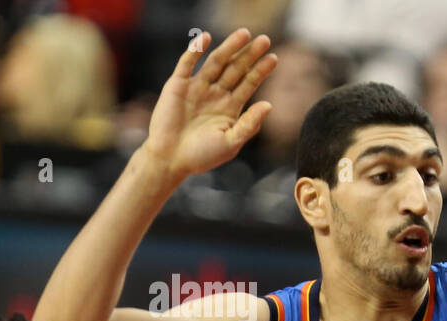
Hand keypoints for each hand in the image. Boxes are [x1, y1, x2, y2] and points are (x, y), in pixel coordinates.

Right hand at [142, 29, 276, 183]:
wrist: (171, 160)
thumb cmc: (203, 155)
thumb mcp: (231, 142)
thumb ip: (249, 124)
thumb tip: (269, 105)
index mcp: (231, 107)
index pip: (249, 83)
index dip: (261, 71)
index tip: (274, 58)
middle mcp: (216, 94)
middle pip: (236, 69)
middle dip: (250, 55)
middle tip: (265, 40)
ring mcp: (197, 87)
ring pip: (216, 62)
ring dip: (229, 47)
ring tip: (244, 34)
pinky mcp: (178, 85)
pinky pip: (187, 64)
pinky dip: (195, 51)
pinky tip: (205, 38)